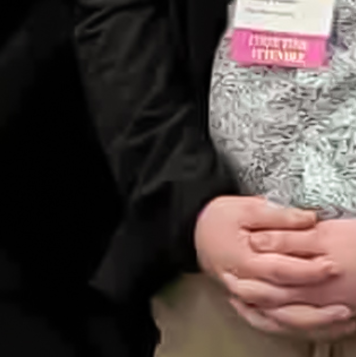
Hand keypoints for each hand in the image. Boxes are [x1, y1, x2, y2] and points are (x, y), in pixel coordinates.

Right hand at [195, 196, 349, 338]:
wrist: (192, 231)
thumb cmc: (216, 219)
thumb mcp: (243, 207)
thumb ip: (277, 214)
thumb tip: (309, 218)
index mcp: (241, 259)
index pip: (279, 269)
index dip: (306, 269)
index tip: (331, 265)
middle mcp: (242, 283)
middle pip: (282, 298)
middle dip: (315, 297)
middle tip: (343, 295)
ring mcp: (243, 297)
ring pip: (278, 317)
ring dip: (310, 319)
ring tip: (338, 315)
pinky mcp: (246, 303)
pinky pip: (269, 323)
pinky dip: (291, 326)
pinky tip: (311, 326)